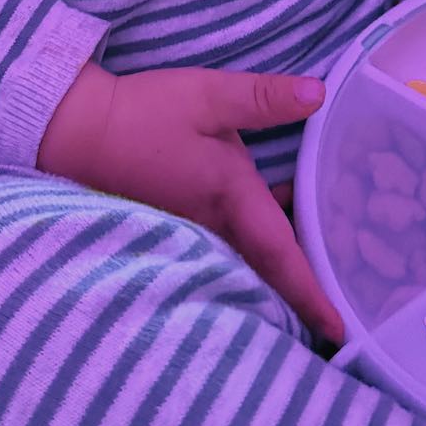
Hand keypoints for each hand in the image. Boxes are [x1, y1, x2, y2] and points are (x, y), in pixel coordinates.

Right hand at [38, 62, 344, 343]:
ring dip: (282, 261)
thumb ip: (262, 98)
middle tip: (347, 295)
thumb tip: (319, 94)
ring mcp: (191, 226)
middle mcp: (214, 224)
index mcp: (230, 197)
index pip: (282, 254)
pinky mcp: (176, 218)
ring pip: (247, 254)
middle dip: (305, 284)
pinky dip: (255, 239)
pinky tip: (273, 216)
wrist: (77, 131)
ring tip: (323, 256)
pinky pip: (228, 240)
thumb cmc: (145, 114)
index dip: (312, 292)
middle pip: (268, 264)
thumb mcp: (208, 95)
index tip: (340, 331)